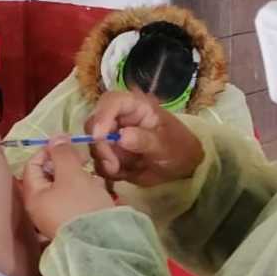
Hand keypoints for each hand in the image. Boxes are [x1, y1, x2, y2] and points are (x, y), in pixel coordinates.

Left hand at [22, 141, 113, 241]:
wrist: (102, 243)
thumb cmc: (81, 205)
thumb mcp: (71, 174)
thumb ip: (62, 153)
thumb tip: (55, 138)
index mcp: (33, 195)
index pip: (32, 164)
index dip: (48, 151)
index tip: (68, 144)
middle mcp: (40, 208)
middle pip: (49, 176)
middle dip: (67, 165)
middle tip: (84, 160)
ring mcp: (55, 217)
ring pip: (65, 188)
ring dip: (79, 178)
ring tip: (94, 178)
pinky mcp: (72, 223)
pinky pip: (75, 201)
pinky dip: (85, 193)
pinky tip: (98, 192)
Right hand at [85, 90, 203, 187]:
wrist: (182, 167)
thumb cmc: (179, 147)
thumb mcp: (166, 144)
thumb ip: (145, 140)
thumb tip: (121, 137)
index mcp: (135, 107)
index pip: (112, 101)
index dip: (102, 115)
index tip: (100, 136)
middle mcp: (119, 118)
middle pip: (94, 123)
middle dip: (99, 145)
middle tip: (112, 164)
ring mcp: (113, 137)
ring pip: (93, 144)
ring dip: (102, 159)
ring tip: (118, 170)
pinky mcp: (111, 155)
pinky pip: (98, 162)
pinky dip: (105, 170)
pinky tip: (121, 174)